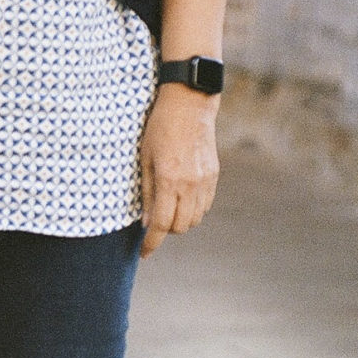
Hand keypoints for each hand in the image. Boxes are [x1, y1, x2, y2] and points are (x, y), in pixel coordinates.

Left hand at [138, 84, 217, 255]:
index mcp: (169, 180)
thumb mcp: (144, 158)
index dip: (151, 243)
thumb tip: (145, 222)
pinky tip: (183, 198)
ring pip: (195, 218)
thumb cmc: (159, 127)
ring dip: (181, 220)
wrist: (189, 104)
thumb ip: (146, 192)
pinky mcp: (214, 175)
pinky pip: (206, 205)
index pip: (161, 224)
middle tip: (153, 221)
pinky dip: (194, 209)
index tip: (144, 253)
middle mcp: (190, 184)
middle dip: (165, 230)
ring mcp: (205, 180)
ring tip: (168, 208)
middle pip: (180, 226)